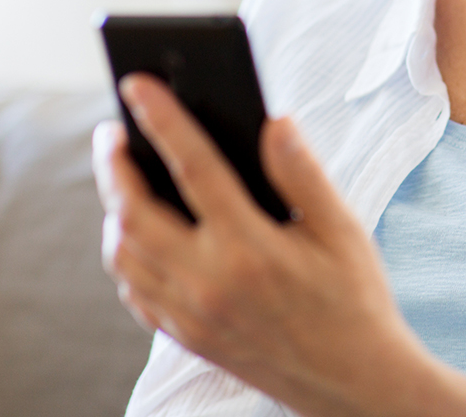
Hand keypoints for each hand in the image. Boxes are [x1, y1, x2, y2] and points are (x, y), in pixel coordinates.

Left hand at [93, 74, 434, 416]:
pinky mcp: (187, 337)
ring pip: (124, 255)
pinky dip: (125, 253)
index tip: (137, 83)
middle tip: (112, 132)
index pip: (193, 167)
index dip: (161, 119)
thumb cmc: (353, 297)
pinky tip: (138, 232)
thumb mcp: (342, 228)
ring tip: (123, 175)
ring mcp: (191, 315)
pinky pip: (135, 290)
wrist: (353, 382)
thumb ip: (302, 171)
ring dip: (113, 209)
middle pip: (134, 214)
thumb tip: (272, 120)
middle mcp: (208, 282)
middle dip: (115, 167)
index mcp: (250, 247)